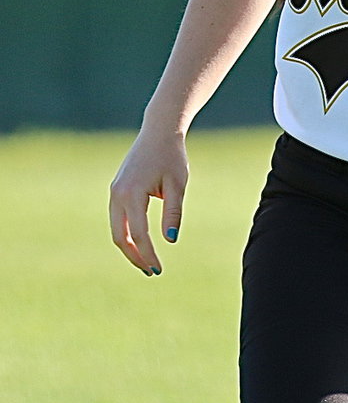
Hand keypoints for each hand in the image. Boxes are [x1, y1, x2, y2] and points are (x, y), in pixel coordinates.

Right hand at [109, 129, 188, 274]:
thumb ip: (173, 212)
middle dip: (134, 256)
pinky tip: (140, 242)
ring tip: (147, 261)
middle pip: (120, 236)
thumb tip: (170, 240)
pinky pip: (118, 218)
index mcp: (133, 193)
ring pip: (116, 229)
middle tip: (152, 271)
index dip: (148, 254)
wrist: (159, 132)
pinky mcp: (117, 189)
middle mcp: (118, 194)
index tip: (159, 269)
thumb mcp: (178, 184)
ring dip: (129, 247)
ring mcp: (114, 191)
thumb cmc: (172, 157)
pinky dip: (126, 233)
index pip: (139, 233)